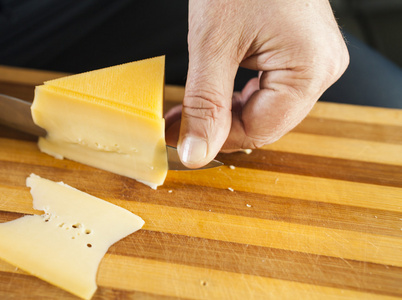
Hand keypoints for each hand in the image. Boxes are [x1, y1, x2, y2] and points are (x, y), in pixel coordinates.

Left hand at [165, 0, 348, 167]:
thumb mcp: (212, 43)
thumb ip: (205, 103)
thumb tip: (196, 154)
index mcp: (310, 68)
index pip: (261, 130)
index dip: (219, 140)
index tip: (183, 141)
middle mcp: (322, 69)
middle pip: (265, 122)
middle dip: (220, 126)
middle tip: (179, 124)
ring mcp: (315, 61)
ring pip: (265, 109)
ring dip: (226, 112)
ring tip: (189, 110)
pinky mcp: (301, 53)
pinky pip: (269, 89)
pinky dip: (237, 96)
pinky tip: (214, 93)